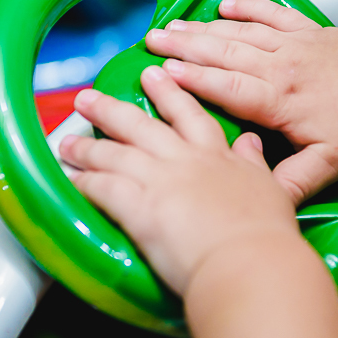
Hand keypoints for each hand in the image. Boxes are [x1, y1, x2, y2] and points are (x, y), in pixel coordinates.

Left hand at [59, 65, 301, 295]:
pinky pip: (102, 188)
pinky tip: (70, 179)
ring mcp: (160, 180)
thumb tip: (251, 141)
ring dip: (87, 147)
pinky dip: (83, 182)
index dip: (169, 92)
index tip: (153, 75)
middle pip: (140, 126)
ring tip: (67, 142)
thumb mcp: (270, 188)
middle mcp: (185, 160)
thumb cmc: (266, 236)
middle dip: (110, 108)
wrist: (250, 262)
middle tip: (88, 96)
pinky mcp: (139, 207)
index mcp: (217, 156)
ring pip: (115, 154)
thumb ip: (254, 162)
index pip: (189, 115)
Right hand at [144, 0, 337, 201]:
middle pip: (224, 53)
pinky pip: (273, 13)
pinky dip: (248, 8)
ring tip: (172, 24)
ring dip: (204, 28)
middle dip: (184, 47)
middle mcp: (282, 66)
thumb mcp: (332, 165)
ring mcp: (296, 43)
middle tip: (149, 40)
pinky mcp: (312, 30)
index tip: (158, 72)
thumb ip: (291, 183)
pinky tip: (225, 6)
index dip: (190, 80)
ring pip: (241, 32)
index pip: (226, 88)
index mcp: (281, 100)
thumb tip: (259, 205)